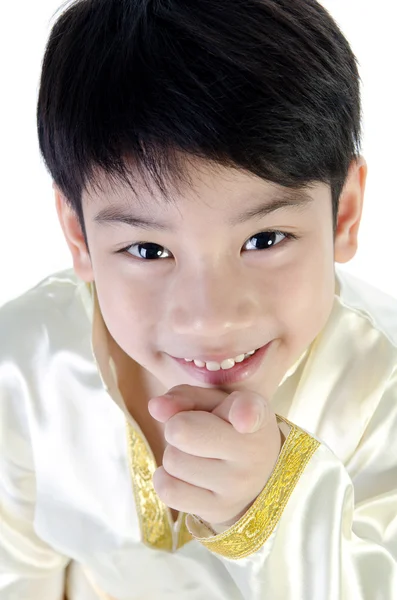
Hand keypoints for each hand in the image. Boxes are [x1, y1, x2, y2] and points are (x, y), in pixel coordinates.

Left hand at [148, 384, 281, 531]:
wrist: (258, 473)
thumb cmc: (228, 426)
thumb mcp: (214, 402)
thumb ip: (184, 397)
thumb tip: (155, 408)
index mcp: (254, 415)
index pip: (250, 412)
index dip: (245, 413)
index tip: (243, 419)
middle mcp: (252, 453)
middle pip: (181, 431)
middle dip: (176, 427)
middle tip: (194, 430)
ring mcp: (238, 487)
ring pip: (172, 461)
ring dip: (174, 454)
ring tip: (195, 454)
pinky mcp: (220, 510)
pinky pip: (168, 491)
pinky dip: (165, 478)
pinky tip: (183, 474)